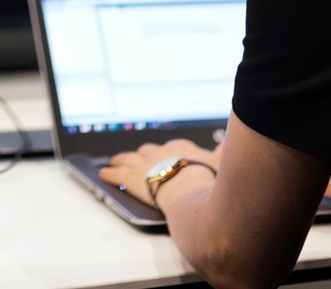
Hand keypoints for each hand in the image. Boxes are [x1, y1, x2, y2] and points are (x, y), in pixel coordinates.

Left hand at [98, 138, 216, 209]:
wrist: (189, 186)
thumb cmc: (207, 176)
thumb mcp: (221, 161)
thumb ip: (223, 151)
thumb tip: (227, 143)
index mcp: (180, 148)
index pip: (170, 148)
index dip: (164, 152)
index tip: (163, 154)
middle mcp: (159, 152)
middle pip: (146, 151)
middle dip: (141, 155)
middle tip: (135, 158)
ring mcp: (144, 164)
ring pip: (128, 159)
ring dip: (119, 160)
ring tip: (113, 161)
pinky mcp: (132, 178)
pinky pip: (117, 175)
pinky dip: (109, 174)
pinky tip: (103, 174)